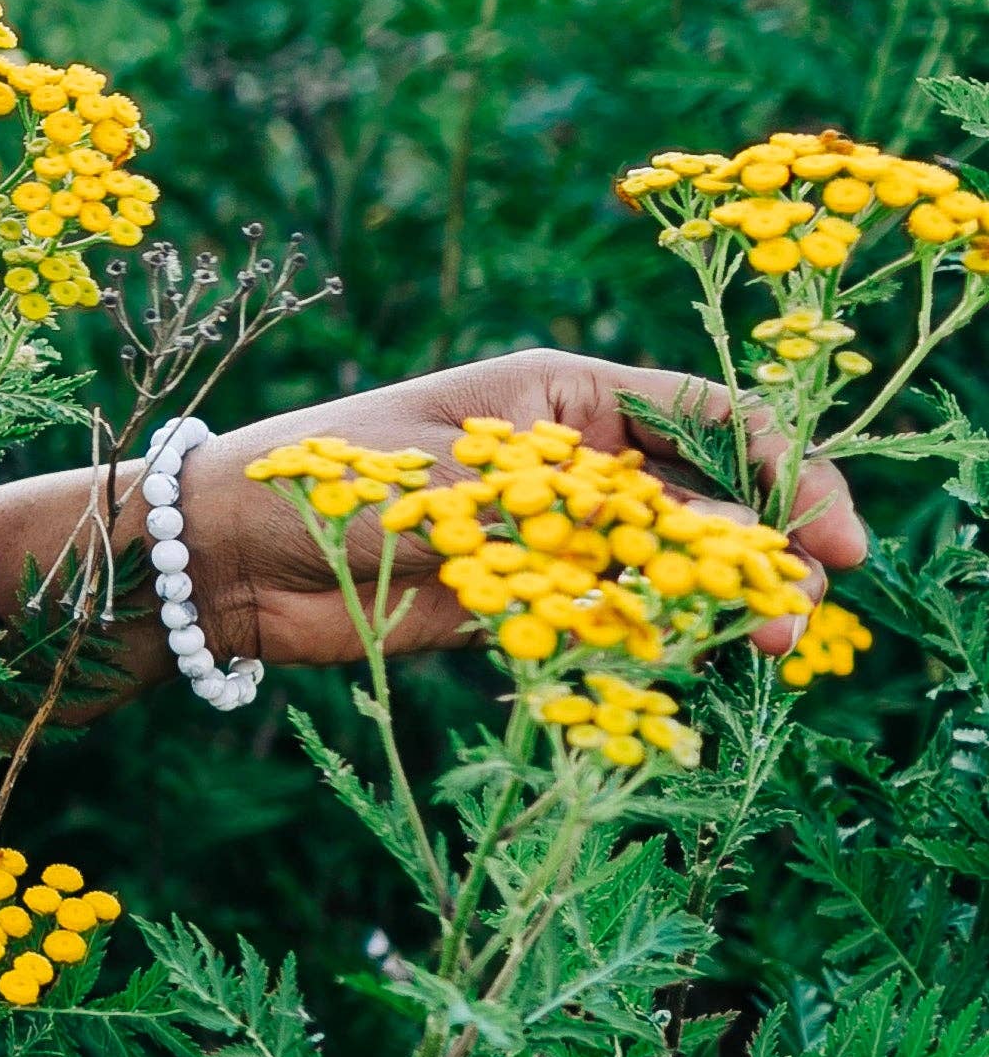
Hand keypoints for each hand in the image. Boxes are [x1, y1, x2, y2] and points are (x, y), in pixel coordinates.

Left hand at [178, 347, 867, 670]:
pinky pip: (616, 617)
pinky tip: (688, 662)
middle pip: (706, 497)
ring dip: (721, 601)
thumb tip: (722, 532)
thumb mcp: (464, 488)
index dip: (784, 466)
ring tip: (761, 642)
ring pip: (671, 564)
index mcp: (560, 394)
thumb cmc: (325, 483)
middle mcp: (570, 458)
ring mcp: (552, 531)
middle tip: (792, 610)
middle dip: (761, 548)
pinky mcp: (525, 598)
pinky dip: (657, 638)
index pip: (708, 416)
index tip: (834, 531)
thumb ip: (583, 514)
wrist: (223, 558)